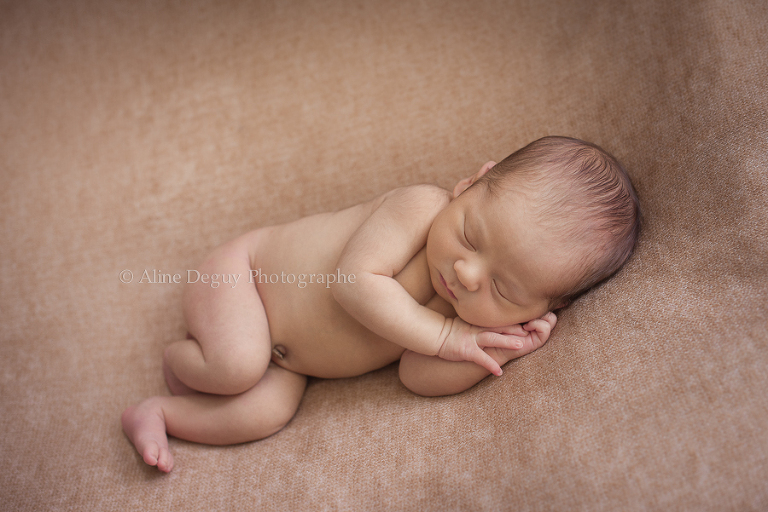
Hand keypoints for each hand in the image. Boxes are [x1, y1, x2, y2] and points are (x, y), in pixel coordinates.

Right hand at [437, 312, 557, 375]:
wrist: (435, 335)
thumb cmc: (451, 331)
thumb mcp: (467, 322)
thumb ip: (481, 322)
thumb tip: (493, 323)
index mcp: (479, 323)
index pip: (499, 321)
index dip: (514, 322)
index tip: (529, 321)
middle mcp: (478, 330)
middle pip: (500, 328)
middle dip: (516, 329)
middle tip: (532, 329)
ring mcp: (472, 339)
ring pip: (492, 339)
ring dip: (507, 341)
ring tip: (521, 344)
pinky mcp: (466, 350)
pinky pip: (480, 358)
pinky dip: (490, 365)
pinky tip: (499, 372)